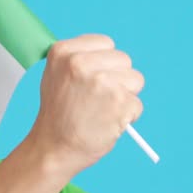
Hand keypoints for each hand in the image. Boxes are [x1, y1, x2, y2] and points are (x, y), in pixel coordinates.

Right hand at [28, 34, 144, 174]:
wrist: (54, 149)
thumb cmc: (58, 116)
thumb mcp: (55, 76)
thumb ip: (78, 59)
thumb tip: (107, 55)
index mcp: (63, 51)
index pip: (106, 43)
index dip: (105, 64)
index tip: (93, 81)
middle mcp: (81, 62)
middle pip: (124, 60)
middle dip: (118, 80)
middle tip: (98, 100)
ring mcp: (102, 82)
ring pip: (136, 80)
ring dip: (126, 97)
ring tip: (103, 111)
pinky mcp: (119, 102)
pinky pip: (137, 104)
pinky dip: (128, 117)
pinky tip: (107, 123)